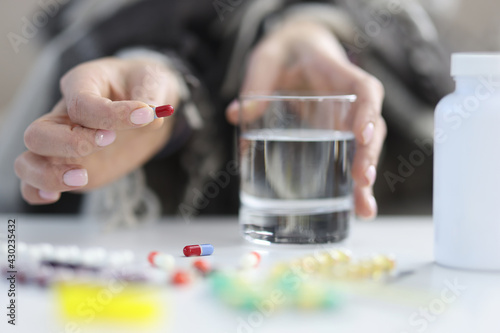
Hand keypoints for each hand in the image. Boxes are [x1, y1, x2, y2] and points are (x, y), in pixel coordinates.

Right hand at [15, 57, 179, 204]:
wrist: (146, 108)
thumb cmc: (143, 86)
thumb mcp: (153, 82)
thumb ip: (150, 97)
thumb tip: (151, 117)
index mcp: (82, 84)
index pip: (81, 102)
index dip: (111, 114)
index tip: (145, 115)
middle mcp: (64, 115)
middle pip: (39, 132)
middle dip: (71, 143)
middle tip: (110, 141)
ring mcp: (64, 145)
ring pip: (28, 162)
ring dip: (49, 174)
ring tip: (82, 177)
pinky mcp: (71, 167)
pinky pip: (37, 183)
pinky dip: (38, 192)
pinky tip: (55, 196)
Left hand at [226, 21, 385, 218]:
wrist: (297, 51)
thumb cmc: (286, 52)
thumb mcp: (267, 57)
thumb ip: (256, 81)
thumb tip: (236, 116)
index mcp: (339, 73)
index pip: (364, 90)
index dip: (368, 113)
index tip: (363, 135)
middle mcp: (350, 100)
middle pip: (372, 127)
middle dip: (369, 156)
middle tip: (363, 181)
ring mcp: (347, 120)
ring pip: (365, 149)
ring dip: (365, 180)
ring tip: (364, 209)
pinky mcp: (337, 135)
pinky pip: (350, 158)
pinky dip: (352, 184)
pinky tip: (353, 208)